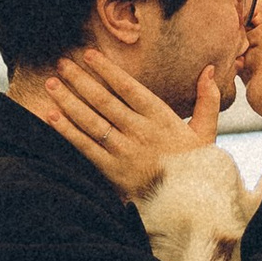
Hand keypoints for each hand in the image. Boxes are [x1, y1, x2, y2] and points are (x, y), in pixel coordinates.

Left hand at [43, 47, 220, 194]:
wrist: (192, 205)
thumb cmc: (197, 167)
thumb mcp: (207, 132)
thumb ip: (207, 100)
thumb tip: (210, 70)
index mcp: (161, 118)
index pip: (129, 88)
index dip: (107, 70)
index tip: (89, 55)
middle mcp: (141, 132)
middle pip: (104, 101)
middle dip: (80, 80)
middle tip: (62, 64)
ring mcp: (125, 151)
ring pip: (91, 121)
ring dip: (68, 101)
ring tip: (51, 84)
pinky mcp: (113, 171)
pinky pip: (86, 147)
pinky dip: (67, 131)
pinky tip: (52, 115)